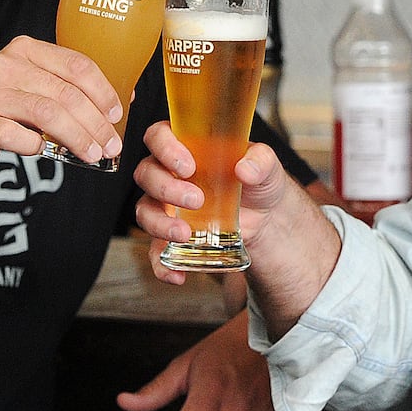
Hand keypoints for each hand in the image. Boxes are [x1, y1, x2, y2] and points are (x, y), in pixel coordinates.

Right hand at [0, 35, 123, 172]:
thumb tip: (120, 100)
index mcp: (26, 51)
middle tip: (111, 145)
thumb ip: (65, 88)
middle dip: (96, 123)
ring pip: (48, 113)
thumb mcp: (29, 86)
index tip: (117, 115)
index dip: (103, 91)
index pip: (77, 65)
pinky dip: (36, 146)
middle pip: (67, 93)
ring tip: (93, 154)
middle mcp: (7, 66)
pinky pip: (16, 136)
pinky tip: (45, 152)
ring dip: (77, 137)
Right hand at [133, 121, 292, 285]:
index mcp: (187, 146)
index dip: (164, 148)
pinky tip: (178, 274)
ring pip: (144, 210)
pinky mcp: (170, 236)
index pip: (158, 136)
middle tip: (196, 199)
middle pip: (147, 174)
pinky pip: (155, 251)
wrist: (267, 218)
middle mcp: (169, 173)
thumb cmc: (259, 181)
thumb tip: (245, 169)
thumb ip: (260, 161)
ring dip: (159, 224)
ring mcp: (166, 206)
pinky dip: (161, 264)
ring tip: (186, 234)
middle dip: (166, 187)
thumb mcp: (267, 167)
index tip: (187, 166)